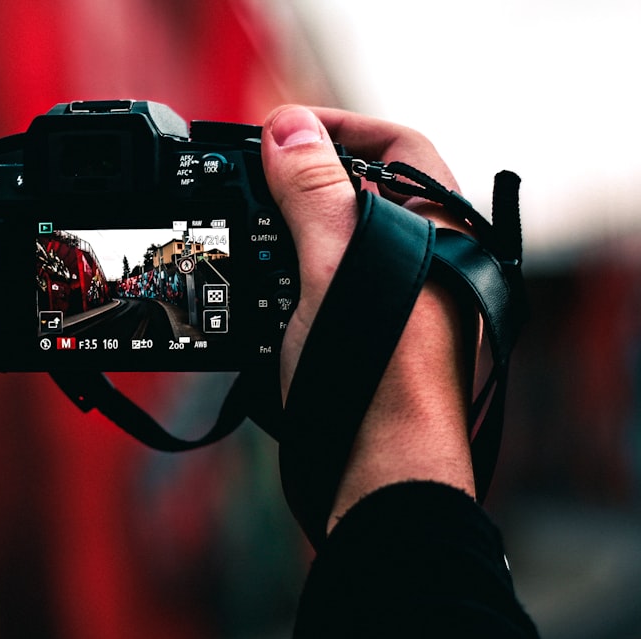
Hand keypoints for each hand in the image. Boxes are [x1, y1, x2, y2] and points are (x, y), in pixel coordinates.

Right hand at [260, 106, 475, 531]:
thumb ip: (313, 193)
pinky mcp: (365, 334)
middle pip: (362, 190)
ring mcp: (395, 300)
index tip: (282, 130)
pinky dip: (287, 276)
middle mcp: (423, 261)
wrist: (378, 470)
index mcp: (436, 230)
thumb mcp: (334, 268)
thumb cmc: (379, 376)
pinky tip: (257, 286)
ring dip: (289, 229)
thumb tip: (288, 130)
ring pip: (337, 241)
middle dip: (303, 179)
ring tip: (244, 231)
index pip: (399, 145)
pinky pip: (322, 285)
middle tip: (251, 178)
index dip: (341, 126)